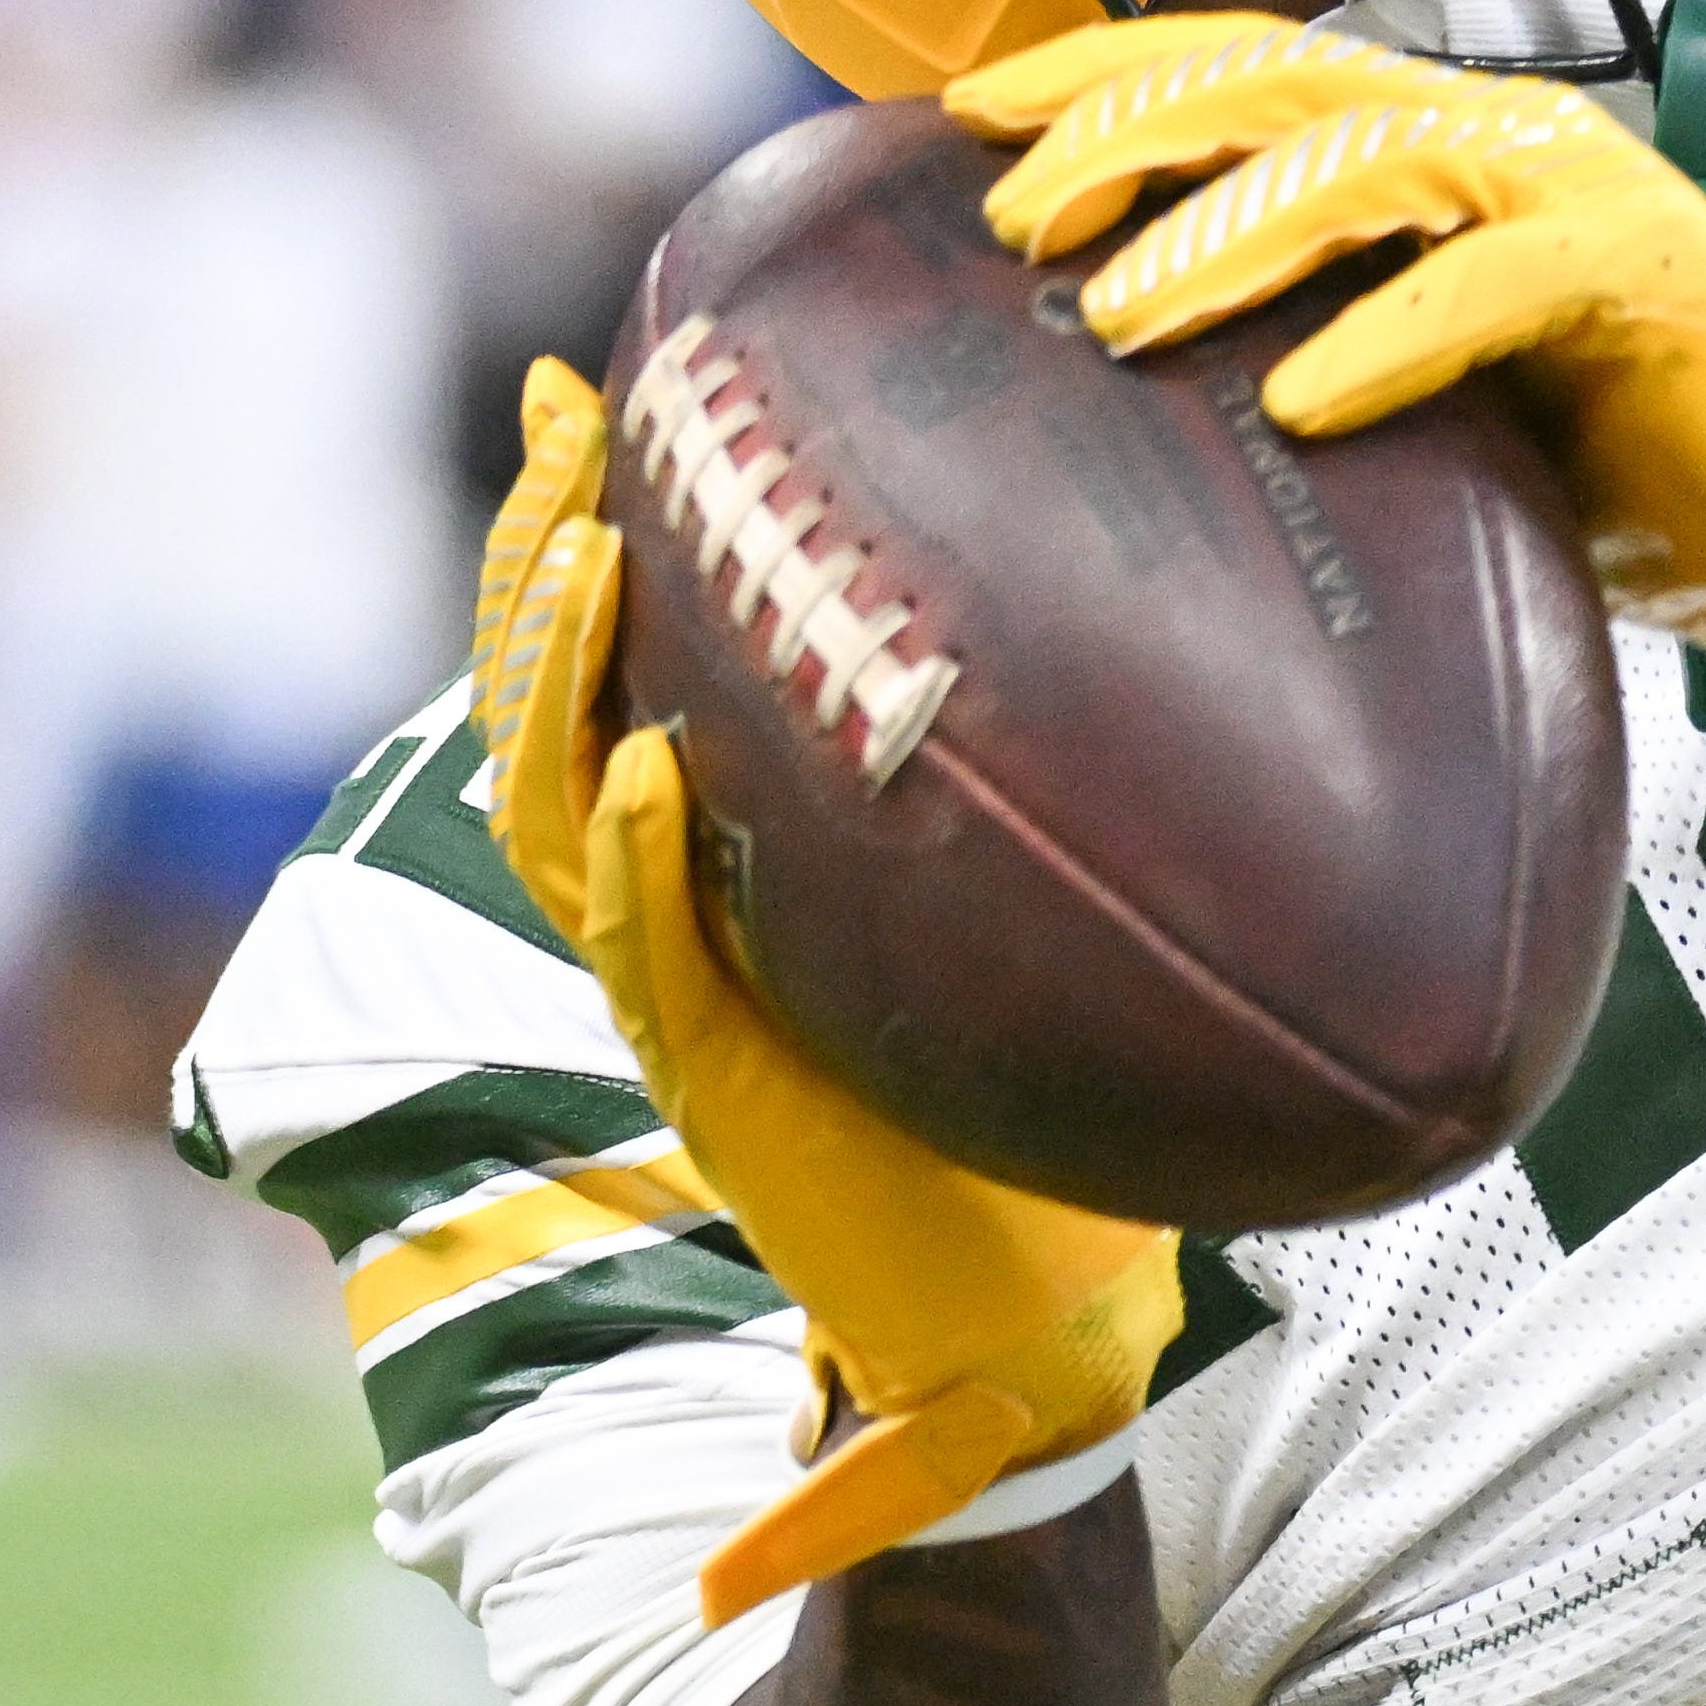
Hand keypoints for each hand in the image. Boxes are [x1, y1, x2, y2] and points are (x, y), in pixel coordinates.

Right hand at [475, 363, 1178, 1625]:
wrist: (1027, 1317)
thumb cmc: (1041, 1104)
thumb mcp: (1018, 909)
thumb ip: (1030, 779)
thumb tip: (1167, 596)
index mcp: (733, 858)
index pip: (625, 666)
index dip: (587, 534)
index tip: (601, 388)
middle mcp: (683, 909)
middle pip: (548, 709)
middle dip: (538, 564)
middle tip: (567, 420)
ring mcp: (688, 997)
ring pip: (563, 814)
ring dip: (559, 681)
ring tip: (580, 554)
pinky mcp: (723, 1090)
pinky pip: (656, 959)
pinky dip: (641, 864)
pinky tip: (651, 768)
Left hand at [951, 17, 1705, 702]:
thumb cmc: (1651, 469)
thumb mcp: (1439, 409)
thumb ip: (1316, 361)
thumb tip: (1122, 405)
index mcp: (1444, 152)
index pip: (1243, 72)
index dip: (1100, 78)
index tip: (961, 121)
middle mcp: (1502, 141)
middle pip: (1279, 83)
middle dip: (1125, 128)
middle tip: (1009, 205)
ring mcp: (1577, 198)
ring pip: (1370, 162)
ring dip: (1230, 228)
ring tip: (1119, 305)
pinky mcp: (1645, 281)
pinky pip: (1495, 288)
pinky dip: (1390, 336)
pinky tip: (1301, 398)